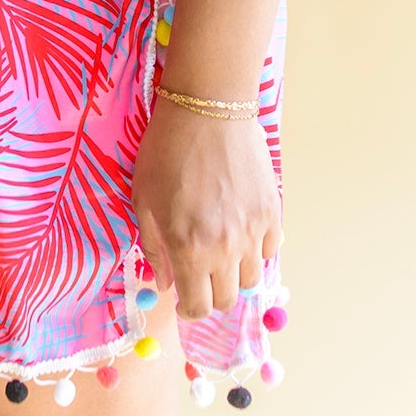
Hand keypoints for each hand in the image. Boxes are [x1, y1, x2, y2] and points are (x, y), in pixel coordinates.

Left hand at [130, 93, 282, 319]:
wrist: (208, 108)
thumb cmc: (166, 150)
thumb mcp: (143, 199)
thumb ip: (154, 248)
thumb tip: (165, 281)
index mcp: (188, 248)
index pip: (197, 307)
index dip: (188, 308)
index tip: (184, 296)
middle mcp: (225, 247)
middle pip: (225, 299)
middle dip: (209, 292)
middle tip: (199, 271)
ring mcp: (253, 230)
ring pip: (250, 278)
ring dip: (233, 272)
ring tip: (220, 248)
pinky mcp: (272, 211)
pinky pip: (269, 249)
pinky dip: (256, 249)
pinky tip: (239, 228)